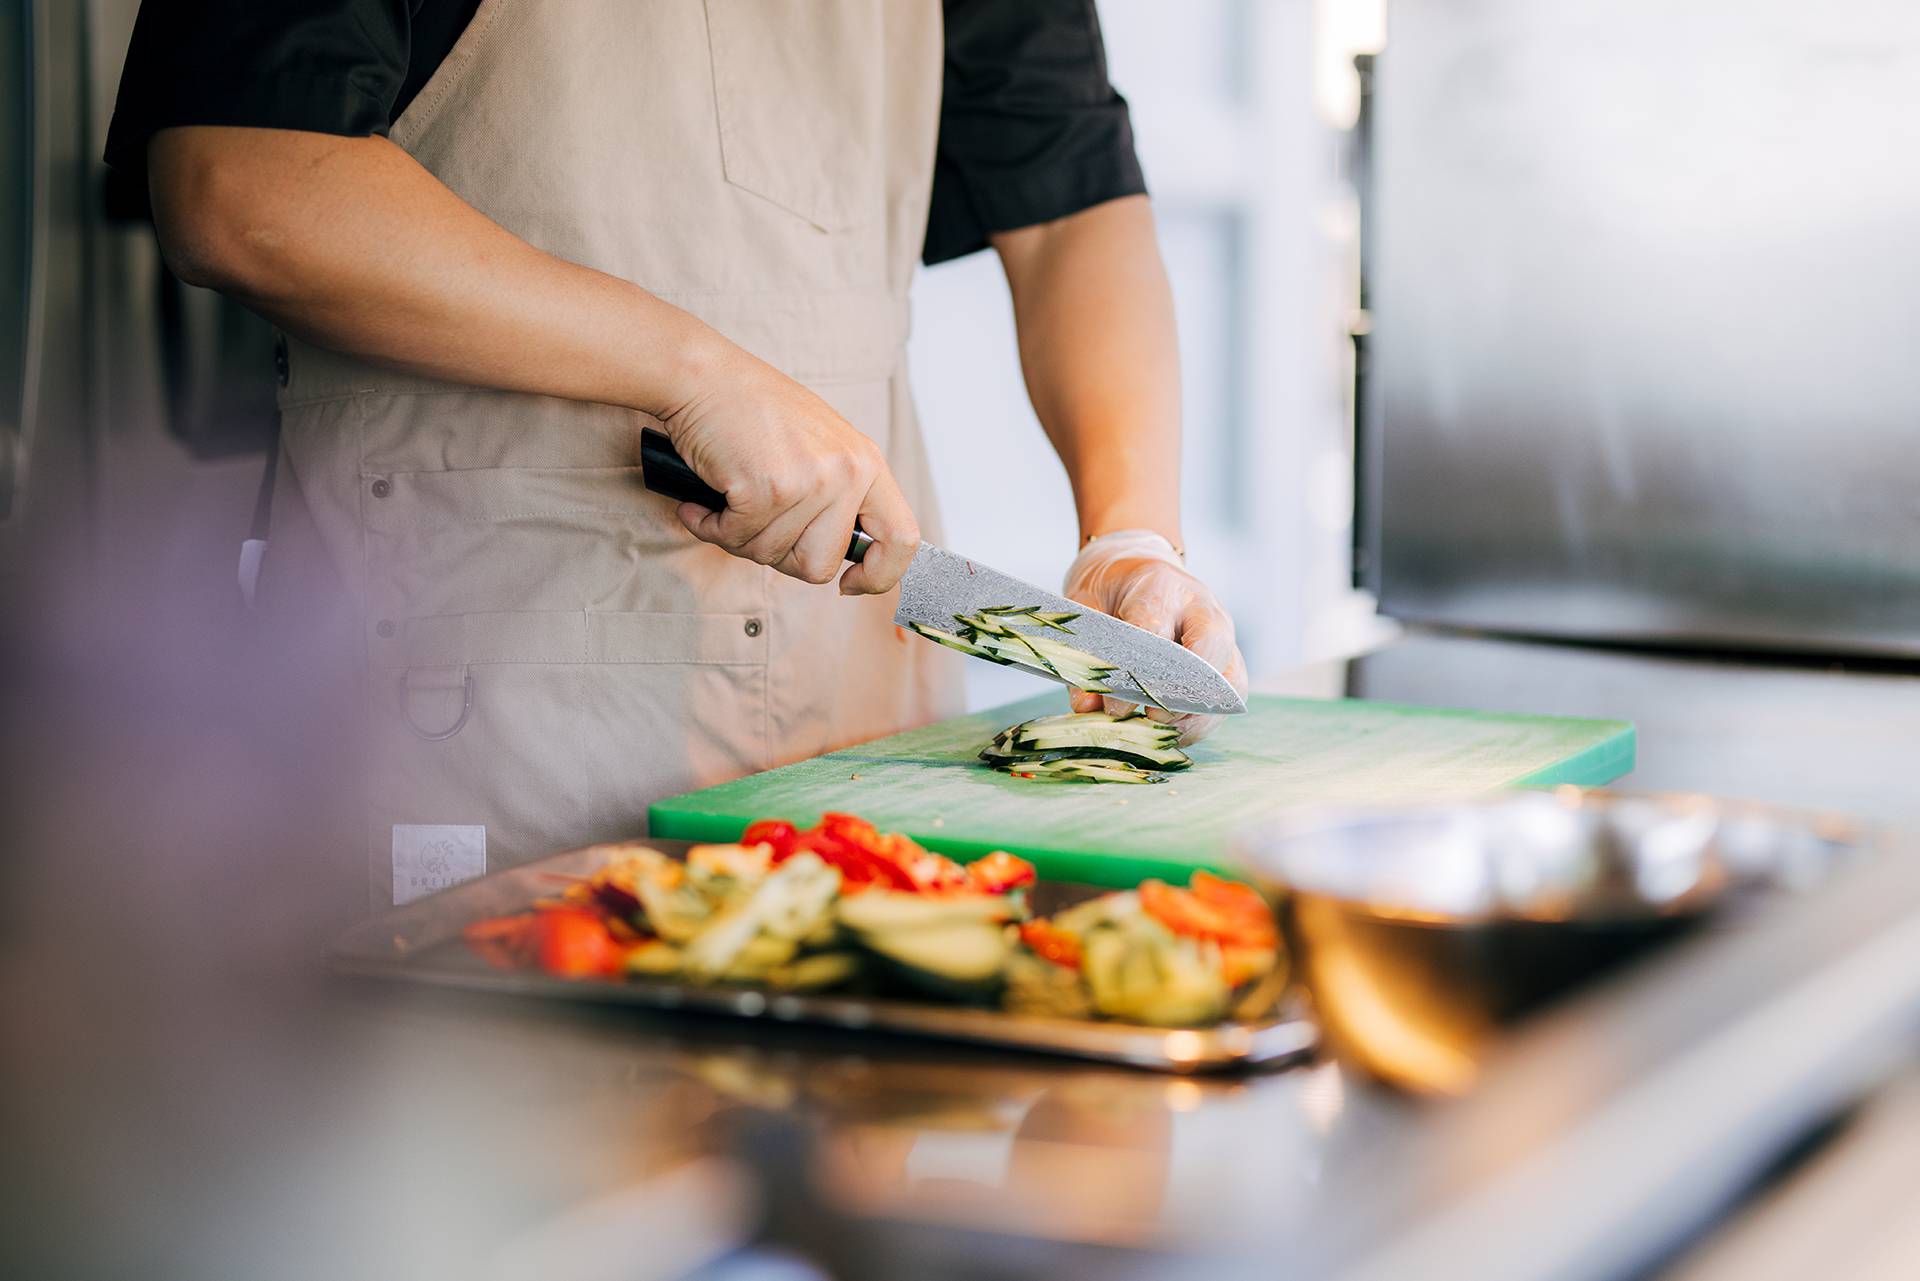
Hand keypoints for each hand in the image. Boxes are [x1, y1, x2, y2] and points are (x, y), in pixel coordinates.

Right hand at [660, 342, 918, 593]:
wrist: (703, 377)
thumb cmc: (753, 411)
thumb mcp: (821, 447)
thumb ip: (839, 496)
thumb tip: (843, 559)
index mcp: (867, 463)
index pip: (902, 539)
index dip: (879, 575)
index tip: (850, 584)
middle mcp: (848, 473)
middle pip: (821, 565)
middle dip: (781, 554)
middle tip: (755, 522)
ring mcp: (811, 481)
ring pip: (773, 555)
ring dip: (739, 536)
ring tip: (729, 498)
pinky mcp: (768, 489)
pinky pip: (737, 539)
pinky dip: (711, 527)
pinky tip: (705, 502)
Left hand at [1062, 531, 1248, 744]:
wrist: (1137, 566)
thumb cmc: (1110, 587)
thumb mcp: (1085, 606)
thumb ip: (1083, 653)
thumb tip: (1087, 707)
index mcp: (1162, 586)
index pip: (1156, 628)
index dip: (1136, 671)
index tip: (1113, 699)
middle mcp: (1204, 609)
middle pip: (1210, 653)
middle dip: (1177, 694)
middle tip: (1146, 715)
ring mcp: (1222, 635)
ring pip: (1229, 682)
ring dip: (1195, 716)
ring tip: (1158, 729)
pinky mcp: (1227, 661)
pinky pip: (1227, 700)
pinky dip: (1201, 723)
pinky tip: (1170, 732)